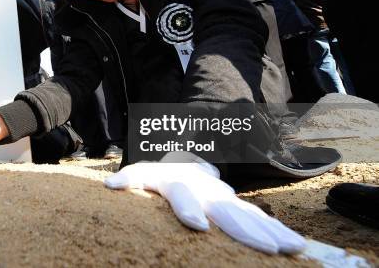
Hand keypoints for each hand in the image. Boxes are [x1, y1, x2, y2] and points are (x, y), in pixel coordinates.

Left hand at [104, 159, 305, 253]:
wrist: (184, 161)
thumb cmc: (160, 176)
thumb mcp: (142, 173)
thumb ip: (131, 177)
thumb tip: (111, 185)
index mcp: (180, 182)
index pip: (183, 194)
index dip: (189, 209)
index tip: (197, 226)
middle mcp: (206, 190)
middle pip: (226, 209)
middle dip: (245, 229)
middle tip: (266, 248)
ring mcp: (224, 199)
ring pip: (249, 215)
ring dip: (271, 232)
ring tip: (293, 248)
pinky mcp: (236, 207)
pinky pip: (259, 220)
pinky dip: (278, 231)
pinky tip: (298, 247)